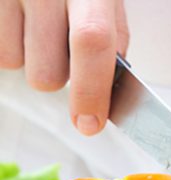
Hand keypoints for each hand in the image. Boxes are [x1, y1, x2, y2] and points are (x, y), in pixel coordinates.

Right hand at [0, 0, 128, 134]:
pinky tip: (16, 17)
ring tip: (35, 21)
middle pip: (47, 74)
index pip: (92, 42)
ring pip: (14, 64)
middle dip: (57, 74)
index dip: (91, 91)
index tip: (90, 124)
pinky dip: (6, 42)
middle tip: (58, 43)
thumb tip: (108, 87)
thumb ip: (112, 34)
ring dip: (28, 56)